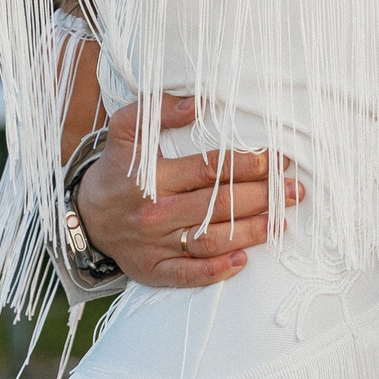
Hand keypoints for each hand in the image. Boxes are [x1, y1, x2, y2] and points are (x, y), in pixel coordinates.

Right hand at [78, 96, 301, 287]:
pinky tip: (243, 261)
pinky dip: (215, 271)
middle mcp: (155, 213)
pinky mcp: (152, 271)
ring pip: (209, 240)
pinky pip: (186, 276)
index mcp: (152, 177)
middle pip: (217, 205)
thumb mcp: (125, 131)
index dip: (247, 164)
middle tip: (294, 190)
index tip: (277, 159)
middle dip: (262, 197)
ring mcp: (154, 246)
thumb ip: (157, 111)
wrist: (84, 217)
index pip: (209, 170)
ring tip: (283, 222)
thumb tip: (198, 102)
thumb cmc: (117, 169)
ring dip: (251, 232)